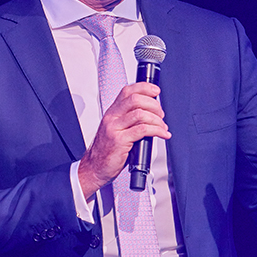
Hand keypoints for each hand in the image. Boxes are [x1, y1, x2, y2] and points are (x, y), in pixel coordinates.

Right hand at [78, 82, 170, 198]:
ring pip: (140, 114)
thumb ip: (129, 120)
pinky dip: (157, 130)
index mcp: (112, 113)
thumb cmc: (107, 151)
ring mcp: (114, 128)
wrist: (94, 168)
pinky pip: (142, 130)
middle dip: (154, 105)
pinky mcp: (119, 141)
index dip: (144, 88)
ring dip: (157, 119)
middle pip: (135, 99)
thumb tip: (151, 114)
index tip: (156, 91)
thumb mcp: (116, 130)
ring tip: (163, 127)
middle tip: (161, 114)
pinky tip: (162, 134)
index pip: (127, 91)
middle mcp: (112, 117)